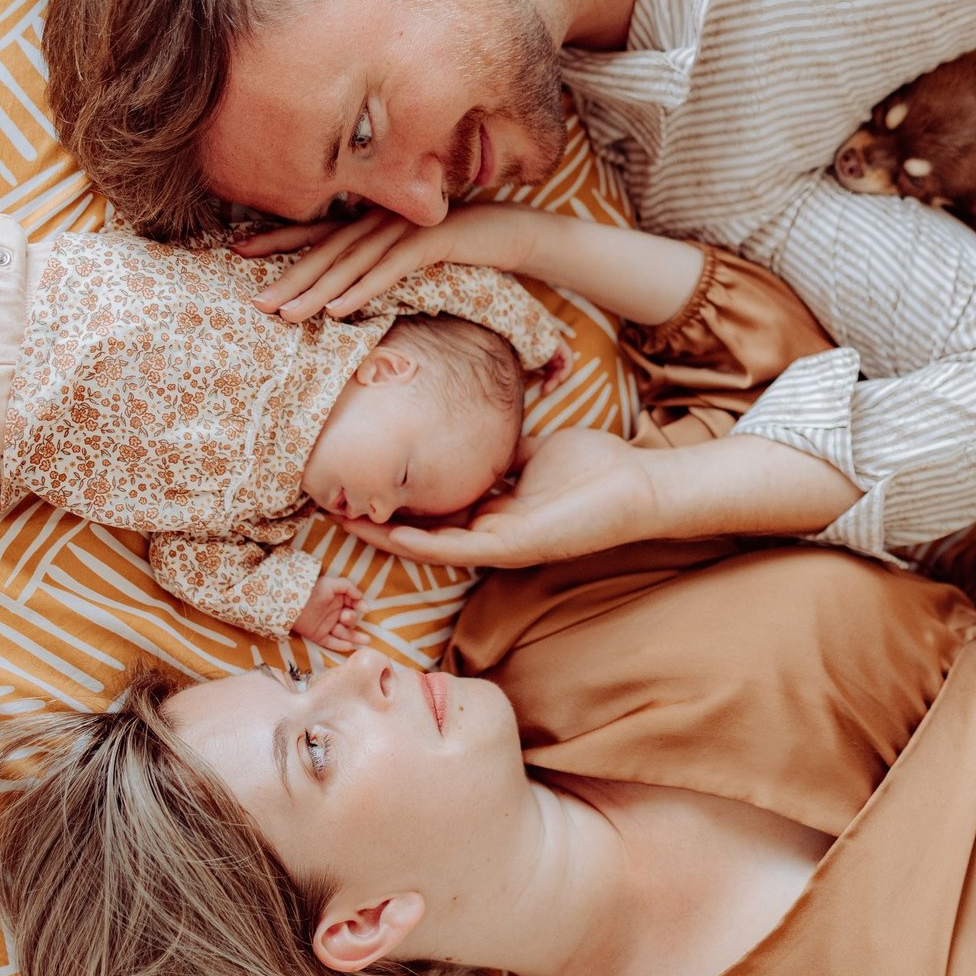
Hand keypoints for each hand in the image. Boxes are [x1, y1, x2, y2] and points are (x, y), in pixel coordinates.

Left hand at [235, 204, 541, 321]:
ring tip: (287, 316)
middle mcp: (382, 219)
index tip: (235, 250)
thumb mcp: (412, 254)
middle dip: (288, 277)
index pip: (317, 230)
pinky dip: (363, 290)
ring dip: (318, 290)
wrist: (513, 232)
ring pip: (352, 263)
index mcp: (373, 220)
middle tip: (255, 304)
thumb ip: (379, 260)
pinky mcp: (431, 241)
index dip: (276, 238)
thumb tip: (344, 288)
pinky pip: (389, 270)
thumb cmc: (459, 248)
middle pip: (326, 250)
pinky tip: (340, 311)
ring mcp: (406, 228)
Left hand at [291, 575, 369, 650]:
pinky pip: (331, 643)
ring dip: (355, 638)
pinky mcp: (319, 636)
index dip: (360, 606)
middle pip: (350, 620)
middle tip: (345, 617)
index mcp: (338, 601)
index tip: (364, 609)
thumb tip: (360, 596)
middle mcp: (334, 614)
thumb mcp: (331, 583)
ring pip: (344, 634)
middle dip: (352, 619)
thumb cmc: (313, 590)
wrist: (293, 602)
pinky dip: (340, 645)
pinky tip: (349, 646)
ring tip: (366, 641)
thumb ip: (348, 587)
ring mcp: (327, 626)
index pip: (353, 605)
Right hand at [336, 429, 662, 568]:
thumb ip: (506, 449)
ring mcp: (502, 543)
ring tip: (348, 522)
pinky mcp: (515, 547)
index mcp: (499, 510)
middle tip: (337, 505)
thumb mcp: (537, 451)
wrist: (638, 485)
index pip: (437, 510)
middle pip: (424, 531)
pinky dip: (423, 543)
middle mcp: (494, 532)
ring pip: (432, 546)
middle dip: (381, 520)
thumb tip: (480, 427)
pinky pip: (459, 548)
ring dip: (389, 536)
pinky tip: (392, 534)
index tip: (364, 479)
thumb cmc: (596, 469)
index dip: (399, 498)